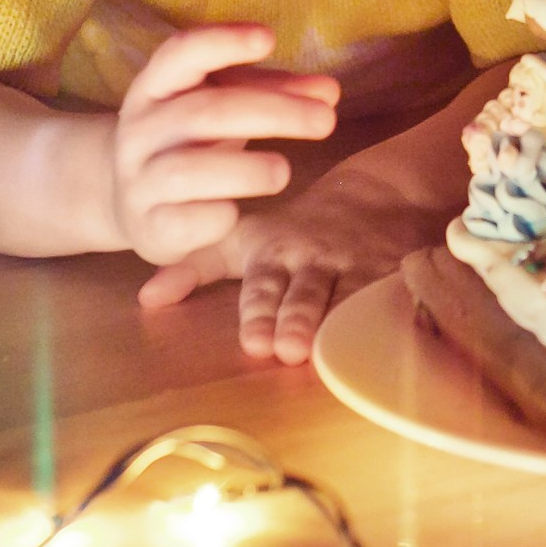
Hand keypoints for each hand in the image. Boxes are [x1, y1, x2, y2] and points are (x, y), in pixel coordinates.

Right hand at [110, 24, 339, 266]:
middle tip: (325, 120)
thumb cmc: (190, 140)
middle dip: (272, 112)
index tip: (268, 38)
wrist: (128, 200)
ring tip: (284, 171)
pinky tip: (237, 210)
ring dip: (247, 169)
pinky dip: (218, 215)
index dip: (222, 42)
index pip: (181, 54)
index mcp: (155, 87)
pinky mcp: (149, 226)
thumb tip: (329, 92)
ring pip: (190, 170)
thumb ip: (274, 93)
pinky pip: (186, 220)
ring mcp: (139, 179)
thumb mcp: (222, 105)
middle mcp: (139, 129)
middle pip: (206, 112)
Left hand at [137, 161, 450, 364]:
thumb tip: (145, 299)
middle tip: (288, 348)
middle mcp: (316, 262)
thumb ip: (198, 267)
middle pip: (306, 293)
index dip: (260, 311)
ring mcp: (360, 269)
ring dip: (343, 324)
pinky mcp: (397, 275)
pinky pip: (398, 294)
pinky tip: (399, 338)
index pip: (264, 285)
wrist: (378, 194)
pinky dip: (399, 312)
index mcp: (276, 254)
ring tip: (335, 352)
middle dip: (297, 319)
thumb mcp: (245, 240)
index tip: (255, 341)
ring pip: (351, 297)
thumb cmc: (298, 229)